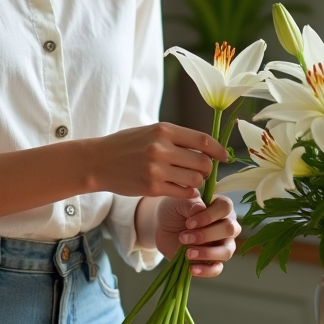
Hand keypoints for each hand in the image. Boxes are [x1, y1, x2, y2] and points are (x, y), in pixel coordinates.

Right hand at [89, 123, 226, 199]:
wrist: (98, 161)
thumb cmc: (126, 145)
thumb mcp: (151, 131)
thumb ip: (176, 137)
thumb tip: (207, 147)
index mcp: (164, 130)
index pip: (203, 140)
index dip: (218, 150)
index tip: (224, 156)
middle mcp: (162, 148)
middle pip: (202, 162)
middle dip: (207, 169)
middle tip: (202, 171)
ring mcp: (157, 169)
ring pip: (195, 180)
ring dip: (197, 182)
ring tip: (190, 180)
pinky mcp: (152, 188)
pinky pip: (183, 192)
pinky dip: (188, 193)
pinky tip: (183, 189)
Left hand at [155, 195, 239, 277]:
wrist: (163, 226)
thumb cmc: (175, 209)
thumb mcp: (179, 202)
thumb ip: (191, 204)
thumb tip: (202, 209)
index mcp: (221, 207)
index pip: (225, 208)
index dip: (209, 216)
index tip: (188, 223)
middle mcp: (226, 225)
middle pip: (229, 229)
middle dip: (206, 235)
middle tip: (184, 237)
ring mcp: (222, 244)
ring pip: (227, 251)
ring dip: (207, 253)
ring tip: (187, 253)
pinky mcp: (213, 260)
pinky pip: (217, 268)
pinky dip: (206, 270)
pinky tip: (191, 269)